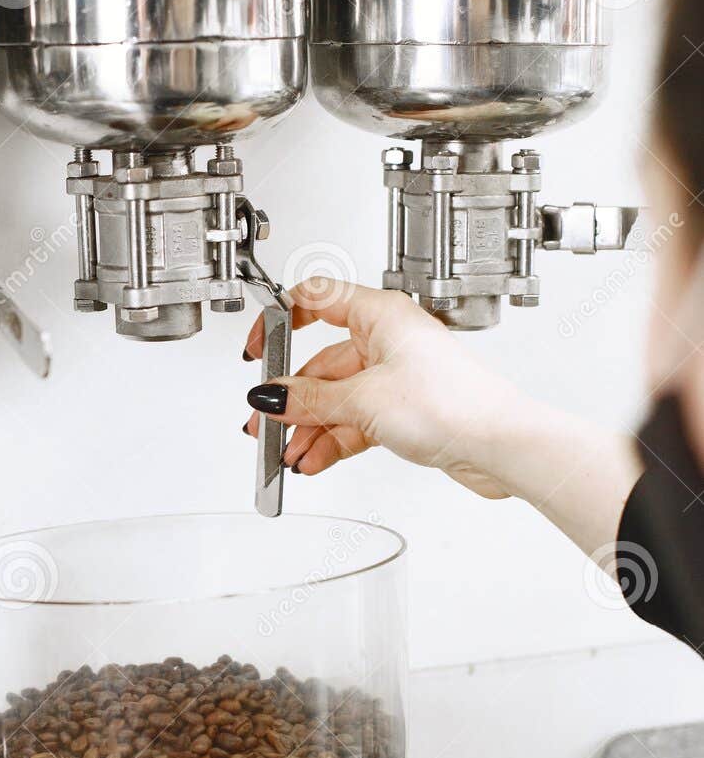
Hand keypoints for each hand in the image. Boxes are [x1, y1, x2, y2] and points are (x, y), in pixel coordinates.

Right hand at [243, 279, 639, 560]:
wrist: (499, 445)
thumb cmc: (454, 403)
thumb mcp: (363, 400)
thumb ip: (308, 399)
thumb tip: (270, 396)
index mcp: (381, 314)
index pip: (315, 299)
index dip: (280, 320)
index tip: (259, 349)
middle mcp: (388, 340)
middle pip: (321, 362)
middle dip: (290, 398)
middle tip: (263, 424)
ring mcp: (396, 377)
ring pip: (336, 398)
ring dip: (308, 428)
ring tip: (288, 453)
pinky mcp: (405, 410)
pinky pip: (354, 421)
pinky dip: (332, 440)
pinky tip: (314, 459)